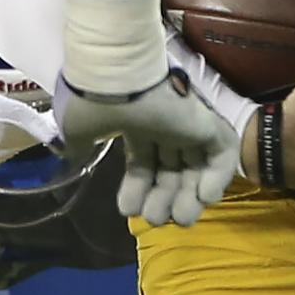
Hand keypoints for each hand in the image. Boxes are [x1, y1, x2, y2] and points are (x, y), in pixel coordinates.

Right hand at [56, 71, 235, 226]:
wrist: (115, 75)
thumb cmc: (96, 100)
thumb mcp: (80, 129)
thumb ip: (80, 147)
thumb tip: (72, 158)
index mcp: (135, 125)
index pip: (142, 164)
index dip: (137, 189)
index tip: (128, 210)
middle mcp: (163, 124)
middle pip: (171, 170)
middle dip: (163, 199)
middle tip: (155, 219)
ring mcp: (187, 124)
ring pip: (196, 167)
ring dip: (190, 197)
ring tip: (179, 219)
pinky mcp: (207, 123)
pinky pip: (222, 155)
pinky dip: (218, 179)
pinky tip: (204, 198)